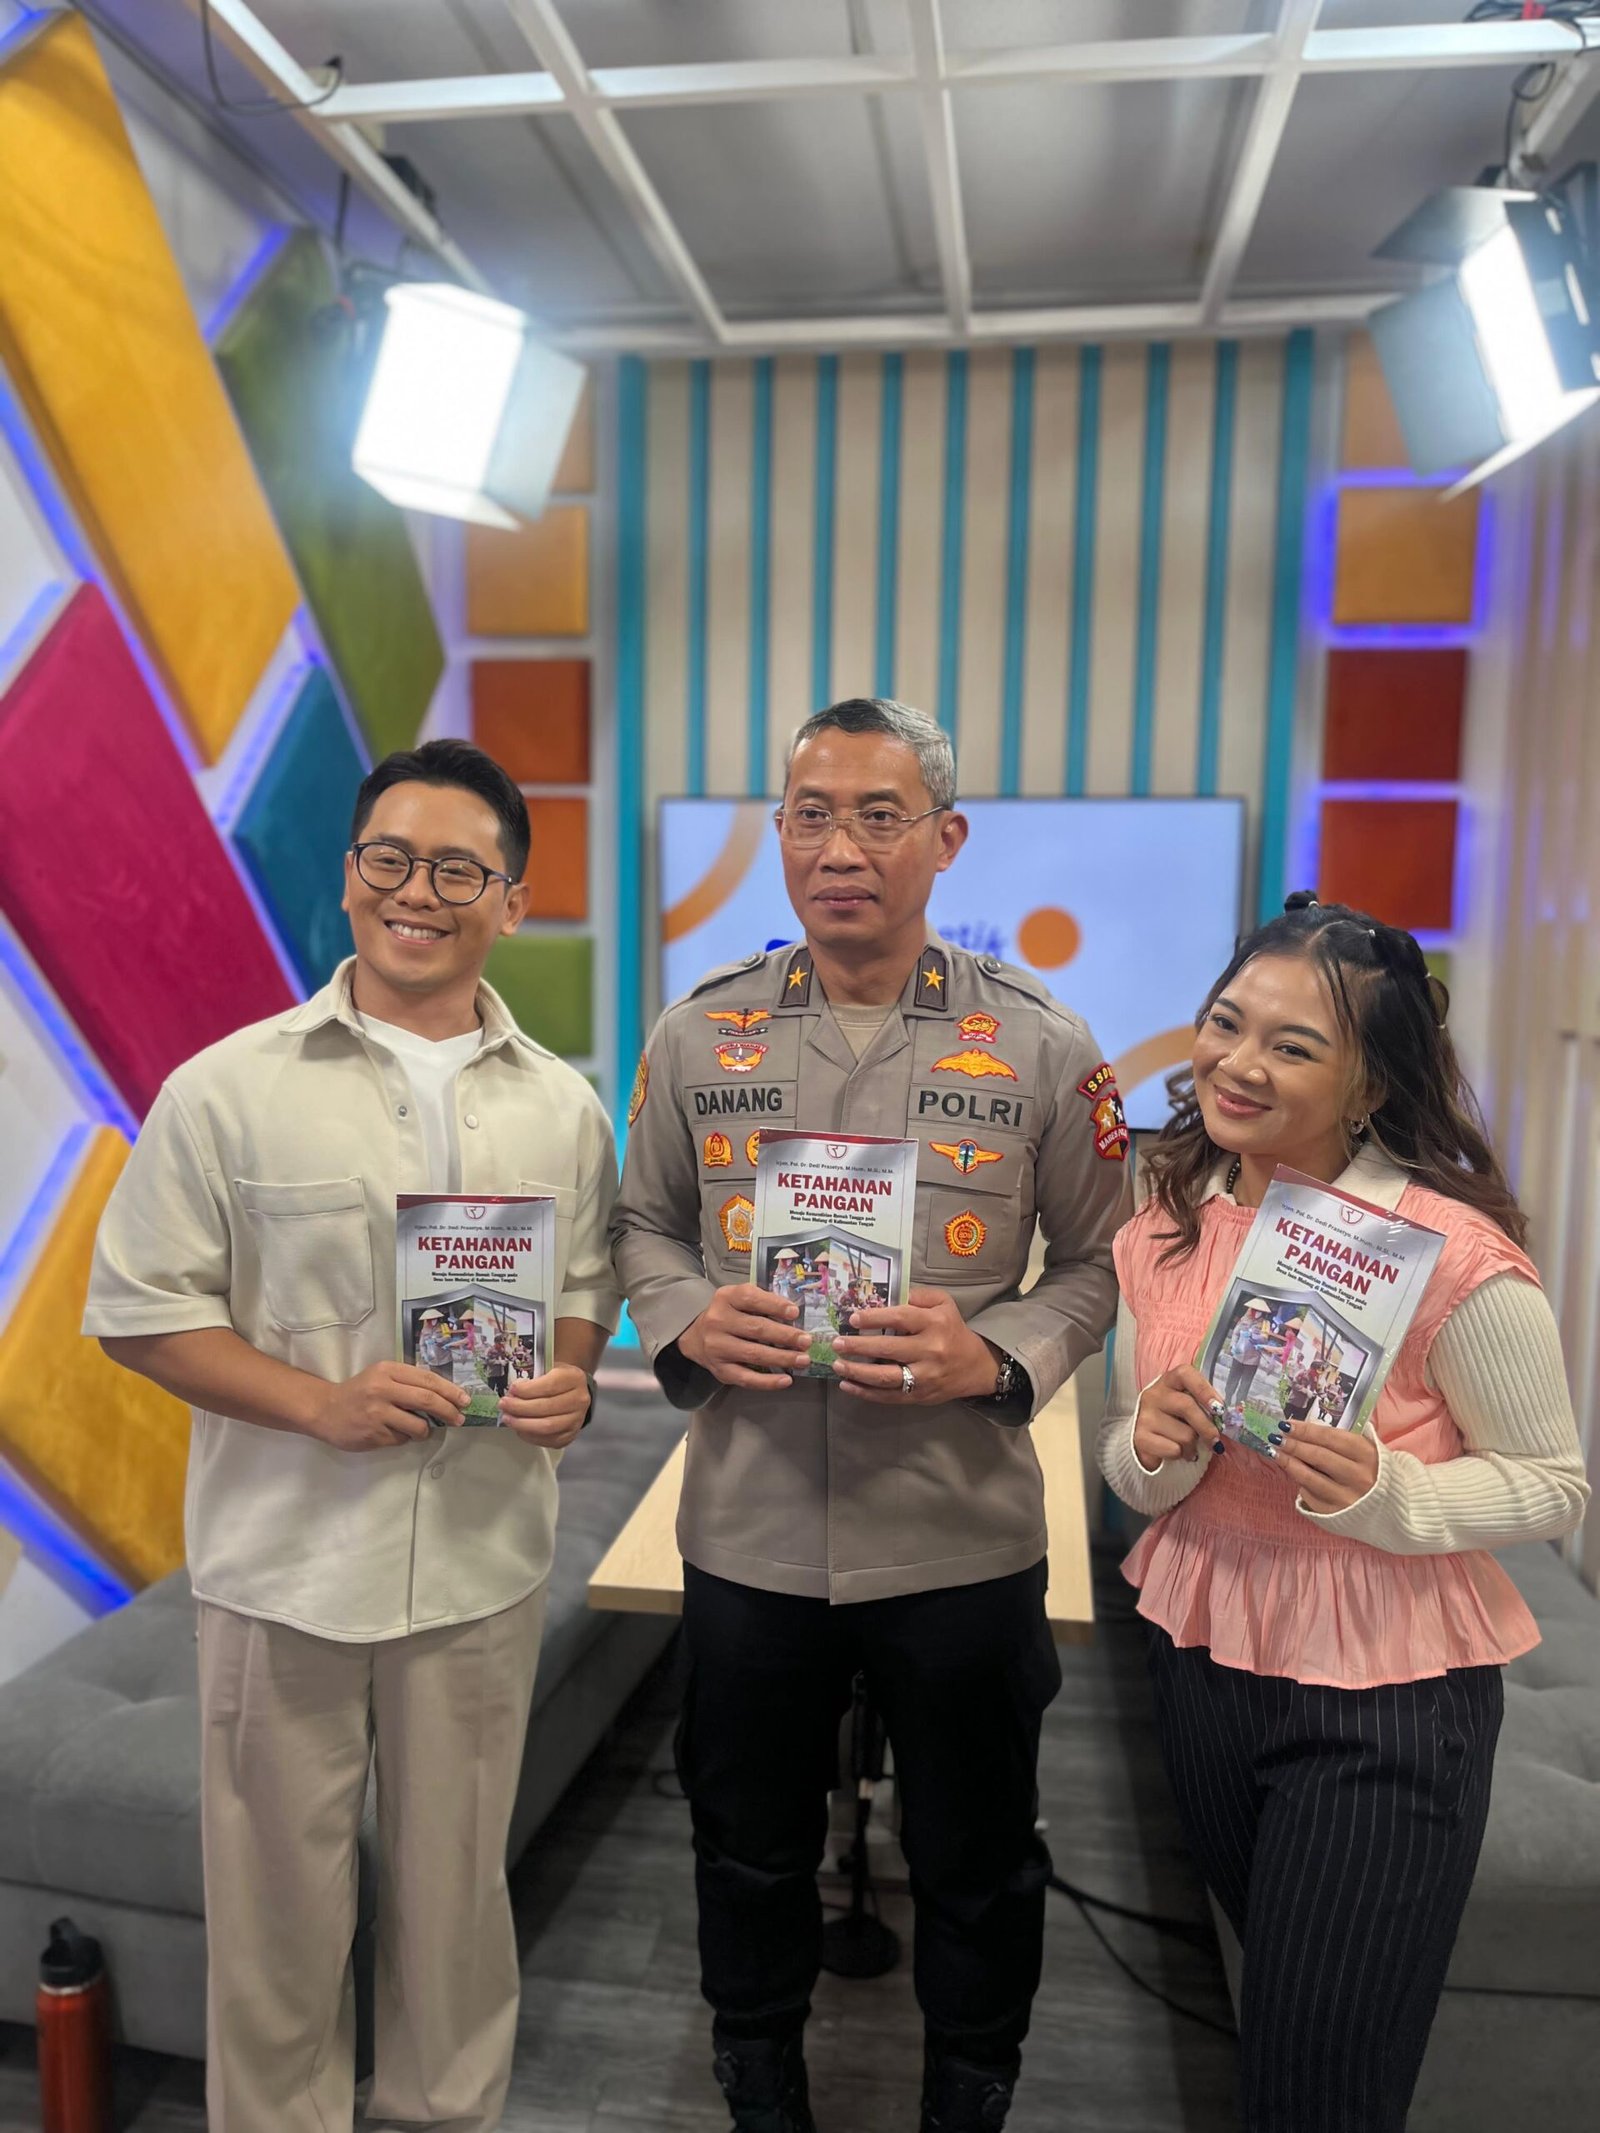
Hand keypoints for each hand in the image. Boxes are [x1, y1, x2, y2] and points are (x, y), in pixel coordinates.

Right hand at [310, 1362, 467, 1450]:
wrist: (325, 1410)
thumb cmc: (359, 1392)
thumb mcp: (381, 1376)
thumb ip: (408, 1381)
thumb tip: (445, 1395)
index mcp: (388, 1370)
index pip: (427, 1379)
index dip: (450, 1390)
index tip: (464, 1400)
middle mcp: (383, 1389)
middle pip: (428, 1400)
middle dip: (449, 1411)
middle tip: (459, 1419)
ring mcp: (377, 1413)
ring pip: (418, 1425)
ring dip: (425, 1430)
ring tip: (419, 1429)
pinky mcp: (373, 1434)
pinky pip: (402, 1439)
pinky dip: (404, 1437)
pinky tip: (393, 1432)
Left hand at [499, 1364, 591, 1448]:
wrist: (573, 1393)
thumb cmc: (557, 1380)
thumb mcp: (548, 1369)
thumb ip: (532, 1377)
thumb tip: (512, 1391)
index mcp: (574, 1378)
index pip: (550, 1386)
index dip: (528, 1389)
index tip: (512, 1389)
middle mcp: (579, 1400)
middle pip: (546, 1407)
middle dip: (520, 1407)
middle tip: (504, 1404)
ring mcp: (576, 1420)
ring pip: (546, 1426)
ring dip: (522, 1423)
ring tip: (507, 1418)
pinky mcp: (570, 1435)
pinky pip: (547, 1440)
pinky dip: (529, 1435)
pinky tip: (519, 1428)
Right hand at [677, 1285, 812, 1388]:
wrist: (696, 1337)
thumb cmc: (728, 1315)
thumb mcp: (738, 1299)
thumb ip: (762, 1302)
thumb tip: (793, 1315)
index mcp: (725, 1298)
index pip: (751, 1298)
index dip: (774, 1305)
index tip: (795, 1313)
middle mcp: (718, 1321)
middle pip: (756, 1329)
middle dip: (785, 1336)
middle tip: (806, 1341)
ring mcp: (718, 1347)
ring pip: (754, 1354)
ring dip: (782, 1358)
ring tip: (803, 1359)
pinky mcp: (720, 1370)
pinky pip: (746, 1378)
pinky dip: (768, 1381)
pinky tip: (786, 1380)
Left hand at [830, 1287, 996, 1405]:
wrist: (975, 1367)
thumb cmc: (953, 1331)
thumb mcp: (944, 1304)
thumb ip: (920, 1296)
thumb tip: (891, 1297)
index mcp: (934, 1324)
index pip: (900, 1319)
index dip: (875, 1318)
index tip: (853, 1318)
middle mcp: (930, 1351)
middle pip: (888, 1349)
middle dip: (858, 1347)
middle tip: (837, 1343)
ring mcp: (924, 1377)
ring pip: (886, 1377)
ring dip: (857, 1373)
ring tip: (837, 1365)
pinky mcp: (919, 1396)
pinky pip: (888, 1396)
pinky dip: (865, 1393)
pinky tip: (847, 1386)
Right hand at [1131, 1367, 1224, 1468]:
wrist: (1146, 1442)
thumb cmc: (1176, 1421)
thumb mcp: (1188, 1406)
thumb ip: (1204, 1406)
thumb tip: (1224, 1418)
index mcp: (1169, 1381)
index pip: (1185, 1374)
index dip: (1204, 1390)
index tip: (1219, 1408)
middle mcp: (1154, 1394)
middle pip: (1187, 1406)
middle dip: (1207, 1428)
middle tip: (1215, 1441)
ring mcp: (1145, 1415)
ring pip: (1184, 1434)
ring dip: (1192, 1447)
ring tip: (1189, 1448)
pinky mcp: (1140, 1437)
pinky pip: (1173, 1450)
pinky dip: (1180, 1455)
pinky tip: (1176, 1452)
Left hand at [1273, 1419, 1378, 1512]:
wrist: (1393, 1510)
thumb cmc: (1375, 1472)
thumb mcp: (1368, 1451)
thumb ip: (1342, 1440)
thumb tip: (1306, 1428)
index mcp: (1367, 1455)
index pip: (1330, 1438)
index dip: (1305, 1430)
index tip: (1287, 1424)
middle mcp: (1359, 1477)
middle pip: (1318, 1456)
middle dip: (1294, 1445)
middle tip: (1277, 1437)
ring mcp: (1347, 1498)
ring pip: (1310, 1478)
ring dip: (1289, 1463)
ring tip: (1276, 1452)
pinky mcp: (1336, 1515)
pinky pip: (1311, 1496)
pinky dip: (1300, 1483)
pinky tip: (1293, 1473)